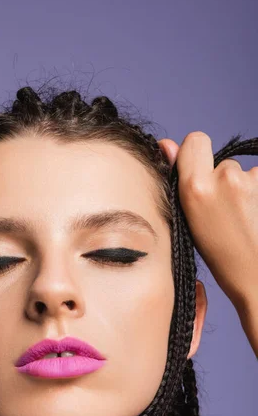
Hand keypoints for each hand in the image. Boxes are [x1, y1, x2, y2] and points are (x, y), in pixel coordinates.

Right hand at [158, 132, 257, 311]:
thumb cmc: (222, 255)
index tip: (200, 178)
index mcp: (195, 187)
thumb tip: (166, 145)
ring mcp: (252, 180)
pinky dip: (257, 193)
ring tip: (243, 219)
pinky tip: (255, 215)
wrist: (257, 275)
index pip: (195, 140)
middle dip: (222, 180)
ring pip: (242, 173)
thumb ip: (180, 177)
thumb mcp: (189, 219)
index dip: (196, 155)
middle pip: (222, 161)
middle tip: (225, 212)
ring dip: (243, 189)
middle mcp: (225, 177)